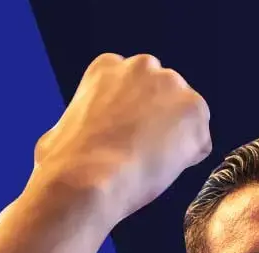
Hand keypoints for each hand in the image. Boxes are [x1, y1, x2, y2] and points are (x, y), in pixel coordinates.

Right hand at [31, 53, 211, 224]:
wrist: (87, 180)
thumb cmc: (64, 164)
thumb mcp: (59, 130)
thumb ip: (81, 124)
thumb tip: (70, 138)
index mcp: (108, 66)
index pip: (137, 90)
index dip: (133, 119)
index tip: (124, 139)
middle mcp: (143, 66)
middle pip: (165, 98)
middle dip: (160, 123)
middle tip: (143, 153)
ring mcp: (172, 86)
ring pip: (186, 121)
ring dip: (175, 142)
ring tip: (149, 165)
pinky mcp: (196, 111)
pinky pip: (199, 144)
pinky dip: (187, 161)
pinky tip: (163, 170)